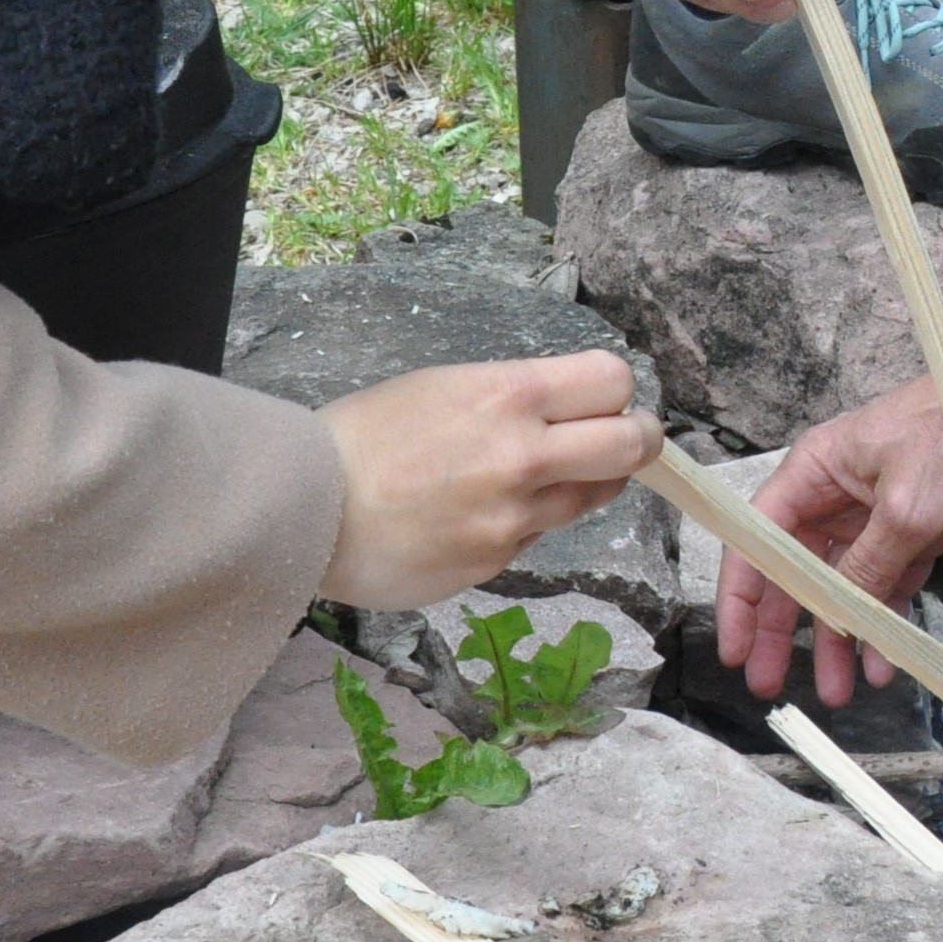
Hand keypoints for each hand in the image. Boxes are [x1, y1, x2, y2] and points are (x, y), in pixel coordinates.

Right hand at [319, 349, 657, 606]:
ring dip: (585, 484)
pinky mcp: (498, 561)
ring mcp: (515, 515)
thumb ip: (511, 399)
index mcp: (508, 394)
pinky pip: (539, 536)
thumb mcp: (443, 387)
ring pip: (596, 496)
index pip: (613, 380)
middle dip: (635, 440)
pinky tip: (479, 515)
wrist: (307, 510)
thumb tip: (562, 413)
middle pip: (631, 444)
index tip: (604, 400)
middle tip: (617, 441)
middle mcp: (524, 454)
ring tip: (540, 478)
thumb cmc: (365, 436)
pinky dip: (525, 524)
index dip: (616, 390)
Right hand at [716, 246, 942, 703]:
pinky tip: (885, 661)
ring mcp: (874, 516)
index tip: (733, 647)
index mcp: (814, 474)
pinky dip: (884, 624)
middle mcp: (835, 497)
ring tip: (838, 691)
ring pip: (842, 589)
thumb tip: (837, 618)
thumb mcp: (903, 508)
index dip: (740, 596)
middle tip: (770, 683)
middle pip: (794, 573)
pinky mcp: (913, 532)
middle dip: (782, 630)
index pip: (759, 541)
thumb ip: (866, 567)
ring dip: (838, 639)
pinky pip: (887, 587)